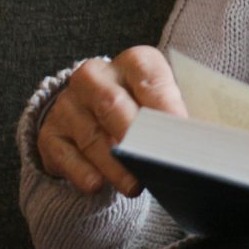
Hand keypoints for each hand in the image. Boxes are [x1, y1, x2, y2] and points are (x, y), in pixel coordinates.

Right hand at [35, 47, 184, 197]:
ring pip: (92, 137)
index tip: (179, 131)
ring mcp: (69, 104)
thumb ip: (179, 118)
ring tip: (134, 185)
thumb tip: (197, 141)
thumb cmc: (144, 111)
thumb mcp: (165, 105)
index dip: (165, 104)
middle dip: (135, 137)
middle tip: (154, 162)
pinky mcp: (51, 133)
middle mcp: (96, 77)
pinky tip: (96, 185)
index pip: (148, 78)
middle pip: (113, 105)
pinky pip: (65, 155)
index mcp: (132, 62)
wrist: (96, 117)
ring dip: (114, 164)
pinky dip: (82, 172)